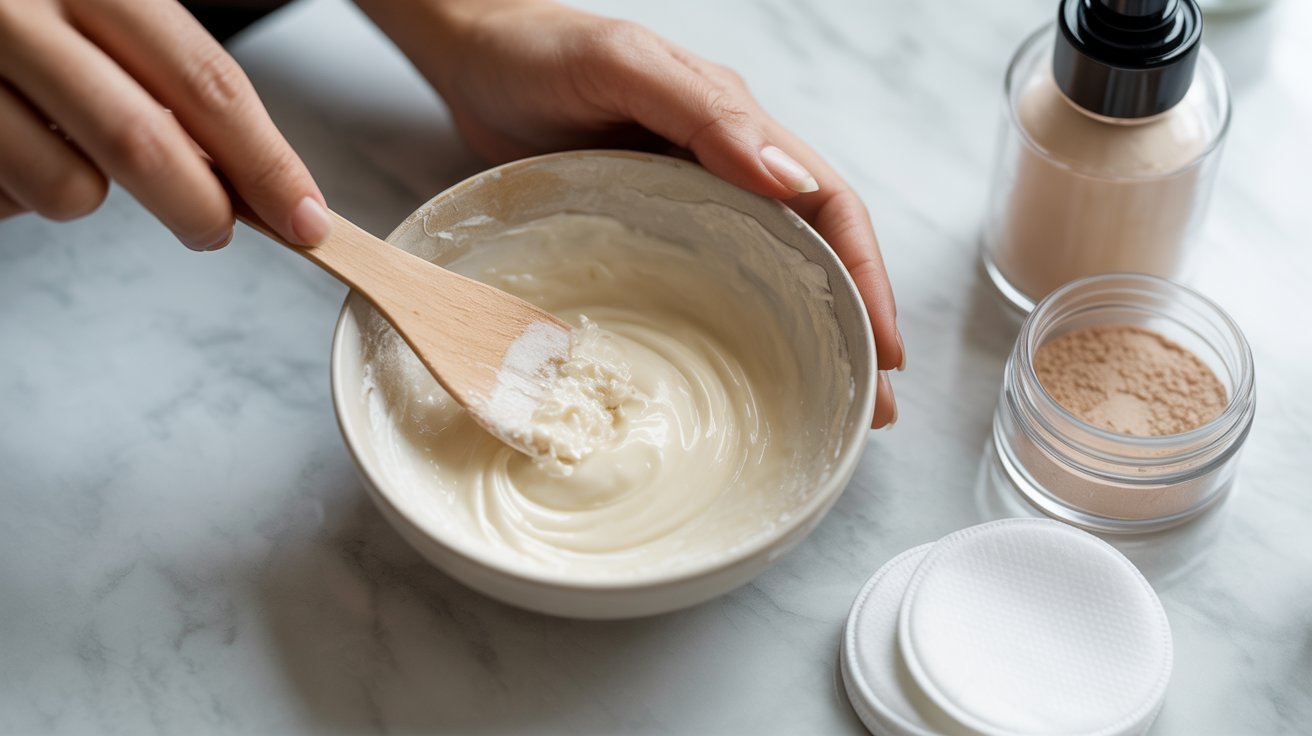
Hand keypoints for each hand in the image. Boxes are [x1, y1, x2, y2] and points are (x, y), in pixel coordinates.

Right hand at [0, 0, 329, 249]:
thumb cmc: (31, 4)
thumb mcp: (103, 1)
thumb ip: (170, 68)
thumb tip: (259, 170)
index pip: (206, 83)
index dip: (266, 161)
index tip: (305, 218)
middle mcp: (21, 12)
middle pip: (143, 144)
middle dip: (199, 207)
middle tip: (215, 228)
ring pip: (65, 188)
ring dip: (84, 194)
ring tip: (63, 148)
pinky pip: (0, 201)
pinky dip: (15, 194)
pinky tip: (4, 145)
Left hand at [359, 0, 902, 426]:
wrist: (470, 56)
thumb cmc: (538, 51)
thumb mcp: (622, 63)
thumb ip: (703, 110)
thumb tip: (788, 180)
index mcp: (735, 127)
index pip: (827, 205)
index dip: (865, 276)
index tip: (882, 347)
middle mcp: (723, 169)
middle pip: (814, 253)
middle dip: (852, 326)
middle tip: (873, 407)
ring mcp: (684, 205)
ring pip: (768, 277)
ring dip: (806, 338)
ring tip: (829, 407)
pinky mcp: (642, 232)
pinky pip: (707, 285)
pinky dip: (740, 331)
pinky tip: (743, 373)